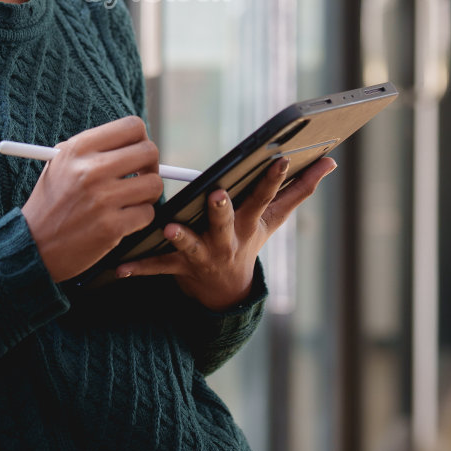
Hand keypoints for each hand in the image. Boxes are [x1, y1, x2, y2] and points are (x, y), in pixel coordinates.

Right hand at [20, 116, 164, 282]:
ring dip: (148, 194)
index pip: (131, 127)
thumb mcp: (61, 163)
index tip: (137, 153)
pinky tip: (122, 220)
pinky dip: (140, 217)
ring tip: (131, 200)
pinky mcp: (111, 227)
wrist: (33, 245)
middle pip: (148, 152)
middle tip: (142, 176)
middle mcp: (91, 170)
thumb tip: (137, 142)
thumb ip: (95, 149)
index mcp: (79, 149)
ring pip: (154, 184)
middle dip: (151, 165)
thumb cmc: (52, 201)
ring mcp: (102, 199)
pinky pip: (148, 213)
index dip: (141, 139)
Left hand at [114, 155, 336, 310]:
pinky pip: (157, 267)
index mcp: (250, 224)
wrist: (225, 292)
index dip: (273, 178)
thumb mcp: (274, 220)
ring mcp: (204, 256)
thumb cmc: (248, 240)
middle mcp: (228, 241)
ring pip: (191, 246)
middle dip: (223, 210)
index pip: (264, 197)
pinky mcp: (179, 268)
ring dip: (181, 238)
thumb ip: (299, 190)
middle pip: (226, 223)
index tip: (280, 158)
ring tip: (169, 228)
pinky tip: (120, 265)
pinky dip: (138, 266)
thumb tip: (330, 162)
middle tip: (217, 194)